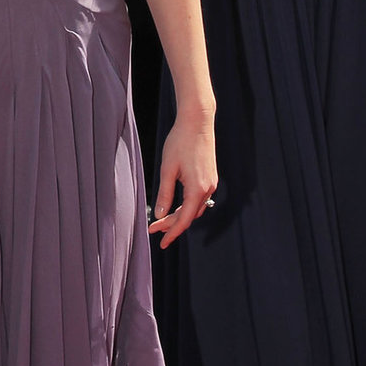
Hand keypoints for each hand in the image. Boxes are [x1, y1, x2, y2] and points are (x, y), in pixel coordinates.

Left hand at [148, 110, 217, 248]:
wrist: (197, 122)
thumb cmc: (180, 142)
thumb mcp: (167, 169)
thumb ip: (165, 193)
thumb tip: (161, 214)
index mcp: (197, 189)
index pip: (184, 220)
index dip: (172, 233)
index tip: (161, 243)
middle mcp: (207, 188)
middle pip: (189, 216)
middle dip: (172, 225)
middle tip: (154, 230)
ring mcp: (211, 183)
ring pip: (195, 208)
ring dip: (179, 216)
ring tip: (162, 221)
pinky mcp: (210, 177)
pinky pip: (199, 199)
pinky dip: (186, 206)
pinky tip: (175, 207)